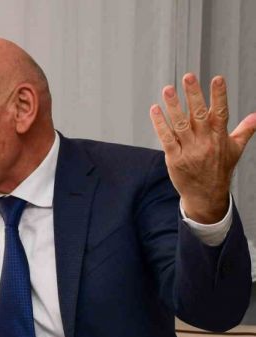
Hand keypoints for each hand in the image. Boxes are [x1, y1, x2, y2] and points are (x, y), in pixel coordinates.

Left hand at [150, 74, 255, 223]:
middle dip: (194, 95)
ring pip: (180, 124)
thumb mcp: (235, 149)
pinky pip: (166, 138)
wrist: (206, 196)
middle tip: (188, 77)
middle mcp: (205, 142)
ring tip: (168, 89)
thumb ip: (245, 130)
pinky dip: (160, 124)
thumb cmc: (220, 169)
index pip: (221, 112)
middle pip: (199, 115)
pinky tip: (155, 110)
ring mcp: (189, 150)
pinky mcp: (174, 158)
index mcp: (220, 137)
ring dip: (173, 106)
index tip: (218, 78)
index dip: (219, 95)